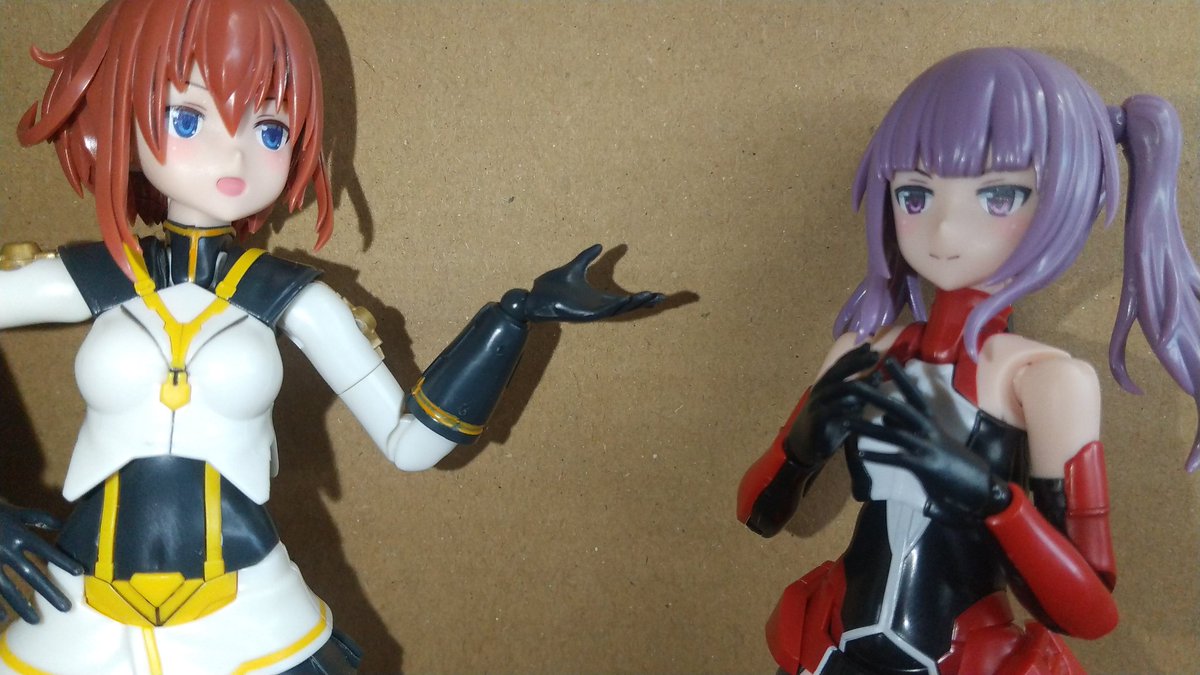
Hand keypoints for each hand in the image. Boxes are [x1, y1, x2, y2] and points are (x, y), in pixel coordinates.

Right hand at [0, 502, 82, 622]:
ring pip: (9, 588)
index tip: (79, 573)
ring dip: (22, 606)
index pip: (45, 550)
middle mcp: (7, 550)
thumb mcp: (15, 513)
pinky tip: (4, 618)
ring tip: (36, 621)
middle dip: (49, 592)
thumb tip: (62, 524)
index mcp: (19, 535)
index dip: (61, 561)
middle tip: (66, 608)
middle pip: (31, 574)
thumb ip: (38, 518)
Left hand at [500, 244, 663, 322]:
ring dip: (634, 304)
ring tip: (649, 297)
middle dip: (644, 303)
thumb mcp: (574, 266)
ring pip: (619, 310)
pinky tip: (627, 300)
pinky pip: (604, 311)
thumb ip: (587, 257)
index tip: (657, 294)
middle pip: (627, 306)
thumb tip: (600, 245)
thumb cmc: (553, 285)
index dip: (641, 297)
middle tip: (662, 298)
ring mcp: (592, 312)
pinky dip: (617, 307)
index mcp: (598, 297)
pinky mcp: (584, 314)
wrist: (536, 295)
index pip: (625, 299)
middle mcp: (599, 306)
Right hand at [786, 344, 881, 467]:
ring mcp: (817, 404)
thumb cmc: (830, 422)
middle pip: (838, 371)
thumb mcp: (847, 405)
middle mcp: (821, 389)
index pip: (840, 364)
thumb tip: (878, 377)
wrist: (806, 445)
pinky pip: (830, 410)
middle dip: (856, 362)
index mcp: (826, 383)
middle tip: (874, 356)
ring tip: (874, 380)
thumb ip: (860, 393)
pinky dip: (844, 407)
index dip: (854, 354)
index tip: (869, 346)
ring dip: (857, 384)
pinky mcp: (816, 420)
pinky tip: (858, 407)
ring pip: (837, 388)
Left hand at [846, 358, 1011, 523]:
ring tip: (845, 422)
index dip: (901, 378)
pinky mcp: (925, 466)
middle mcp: (929, 430)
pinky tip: (861, 454)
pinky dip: (879, 457)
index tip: (887, 360)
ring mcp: (927, 447)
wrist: (981, 487)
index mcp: (931, 422)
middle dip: (875, 396)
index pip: (914, 395)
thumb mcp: (931, 440)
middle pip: (899, 408)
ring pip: (893, 434)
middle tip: (854, 385)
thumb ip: (907, 427)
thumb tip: (884, 416)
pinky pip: (898, 459)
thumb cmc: (955, 464)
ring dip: (867, 429)